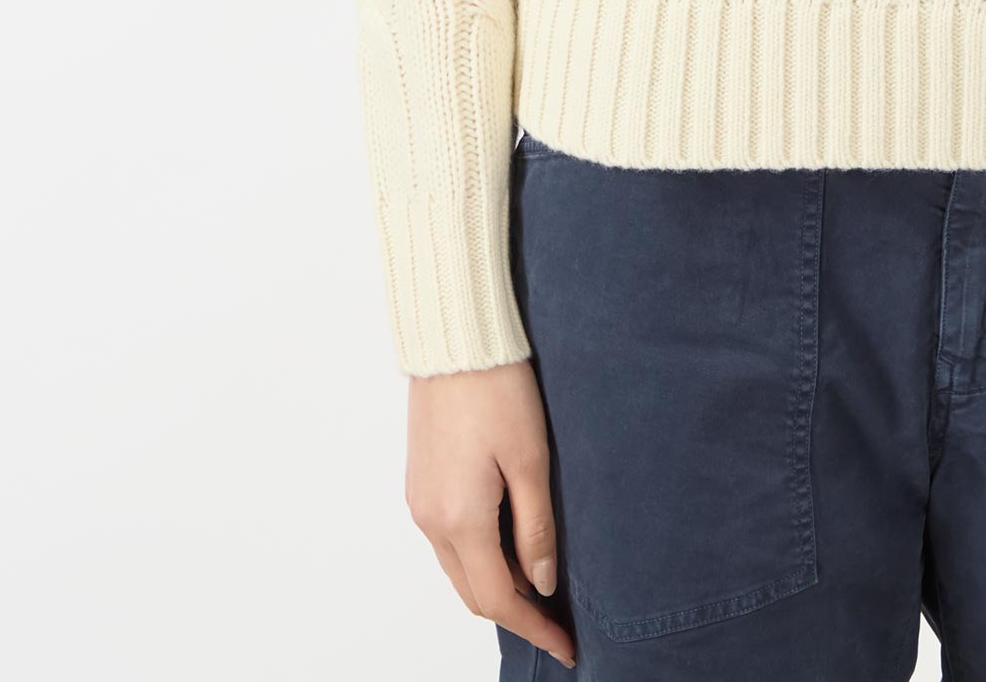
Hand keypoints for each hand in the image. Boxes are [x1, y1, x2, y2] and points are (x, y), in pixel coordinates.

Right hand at [406, 363, 576, 667]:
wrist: (454, 340)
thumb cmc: (497, 389)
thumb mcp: (531, 459)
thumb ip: (536, 527)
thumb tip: (541, 582)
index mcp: (460, 520)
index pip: (498, 598)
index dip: (534, 627)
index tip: (565, 646)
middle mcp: (431, 520)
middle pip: (473, 592)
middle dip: (515, 611)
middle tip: (558, 620)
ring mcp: (420, 502)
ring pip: (458, 567)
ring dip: (496, 582)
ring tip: (540, 580)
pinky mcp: (420, 483)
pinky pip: (449, 539)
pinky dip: (479, 554)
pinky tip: (510, 540)